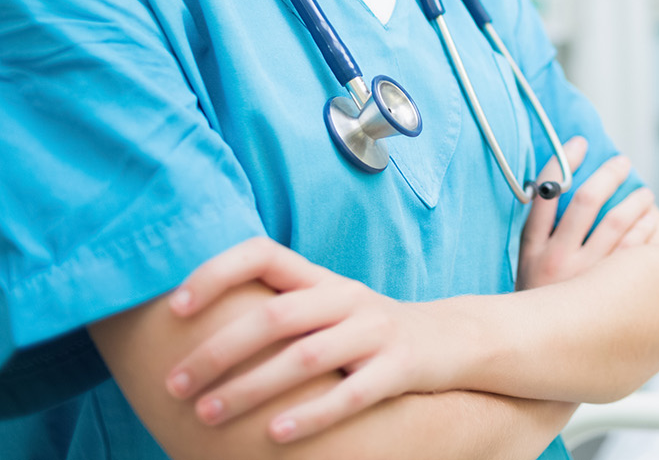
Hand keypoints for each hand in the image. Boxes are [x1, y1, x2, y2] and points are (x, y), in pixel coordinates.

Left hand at [163, 237, 456, 443]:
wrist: (453, 340)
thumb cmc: (370, 331)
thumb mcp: (330, 307)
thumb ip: (280, 307)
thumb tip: (194, 330)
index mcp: (322, 279)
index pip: (263, 254)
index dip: (216, 273)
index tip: (175, 308)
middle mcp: (346, 298)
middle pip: (274, 315)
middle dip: (216, 351)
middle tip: (174, 386)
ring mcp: (376, 332)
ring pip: (305, 357)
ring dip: (249, 388)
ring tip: (207, 415)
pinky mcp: (400, 368)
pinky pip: (350, 395)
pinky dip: (310, 417)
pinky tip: (274, 436)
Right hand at [517, 136, 657, 289]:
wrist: (540, 354)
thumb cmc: (540, 301)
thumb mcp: (527, 266)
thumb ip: (543, 231)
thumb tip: (563, 186)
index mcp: (531, 248)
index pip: (544, 192)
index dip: (562, 161)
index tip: (579, 142)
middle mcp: (555, 258)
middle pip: (585, 199)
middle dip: (608, 174)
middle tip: (622, 162)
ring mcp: (582, 276)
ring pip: (616, 222)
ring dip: (635, 200)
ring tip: (645, 193)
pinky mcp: (607, 294)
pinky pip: (633, 252)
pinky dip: (644, 231)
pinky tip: (649, 223)